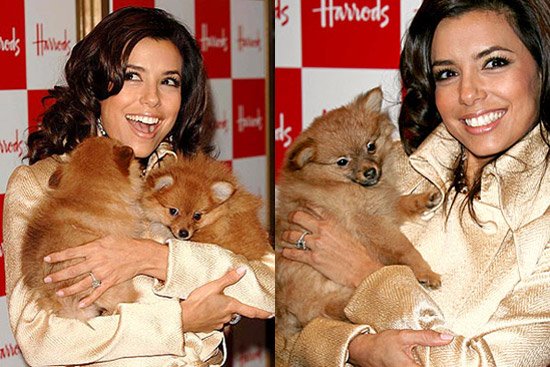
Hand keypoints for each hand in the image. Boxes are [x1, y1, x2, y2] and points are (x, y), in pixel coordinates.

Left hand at [43, 235, 167, 307]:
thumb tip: (80, 249)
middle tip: (47, 279)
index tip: (47, 259)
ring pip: (82, 283)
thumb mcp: (107, 239)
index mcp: (95, 249)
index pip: (72, 253)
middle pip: (73, 270)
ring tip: (58, 293)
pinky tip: (80, 304)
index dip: (58, 256)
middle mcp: (97, 261)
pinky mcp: (110, 281)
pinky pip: (97, 292)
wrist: (141, 254)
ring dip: (69, 289)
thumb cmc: (124, 244)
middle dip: (58, 275)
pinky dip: (89, 299)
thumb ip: (93, 244)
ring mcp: (103, 273)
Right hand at [180, 267, 272, 332]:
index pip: (252, 311)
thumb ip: (228, 278)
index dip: (263, 313)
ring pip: (226, 317)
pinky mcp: (210, 327)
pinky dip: (215, 315)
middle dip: (234, 307)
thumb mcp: (213, 286)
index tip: (271, 314)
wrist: (183, 318)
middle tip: (227, 300)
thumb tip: (242, 270)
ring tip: (214, 303)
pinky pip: (217, 321)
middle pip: (237, 313)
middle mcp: (227, 317)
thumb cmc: (197, 302)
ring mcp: (219, 323)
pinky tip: (207, 310)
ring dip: (223, 311)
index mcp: (231, 306)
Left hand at [281, 207, 382, 286]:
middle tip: (289, 219)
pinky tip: (285, 252)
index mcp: (331, 223)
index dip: (304, 206)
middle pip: (298, 217)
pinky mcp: (313, 259)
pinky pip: (295, 253)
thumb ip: (334, 227)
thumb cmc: (358, 253)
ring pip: (293, 235)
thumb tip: (326, 225)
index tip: (300, 207)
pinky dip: (287, 252)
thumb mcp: (346, 233)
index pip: (313, 208)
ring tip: (285, 236)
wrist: (362, 269)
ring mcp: (316, 245)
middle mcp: (321, 231)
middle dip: (291, 217)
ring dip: (286, 235)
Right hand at [348, 329, 453, 366]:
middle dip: (436, 364)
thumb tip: (447, 337)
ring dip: (427, 365)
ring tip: (432, 360)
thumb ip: (426, 337)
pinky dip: (420, 365)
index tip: (455, 362)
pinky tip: (421, 362)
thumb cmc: (381, 344)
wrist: (363, 352)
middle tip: (445, 360)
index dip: (445, 365)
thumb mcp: (404, 336)